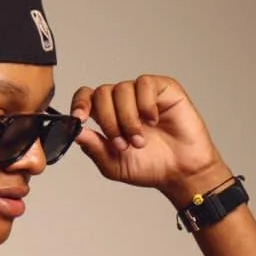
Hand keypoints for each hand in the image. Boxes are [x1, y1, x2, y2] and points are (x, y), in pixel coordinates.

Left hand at [70, 74, 229, 200]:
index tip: (80, 119)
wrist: (180, 172)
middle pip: (102, 93)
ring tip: (140, 140)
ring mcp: (142, 94)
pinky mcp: (163, 88)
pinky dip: (145, 105)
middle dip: (108, 121)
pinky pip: (144, 84)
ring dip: (128, 118)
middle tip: (122, 144)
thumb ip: (94, 148)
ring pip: (122, 89)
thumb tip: (76, 132)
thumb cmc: (149, 167)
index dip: (80, 103)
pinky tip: (153, 121)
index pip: (87, 97)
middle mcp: (123, 103)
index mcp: (108, 117)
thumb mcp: (113, 165)